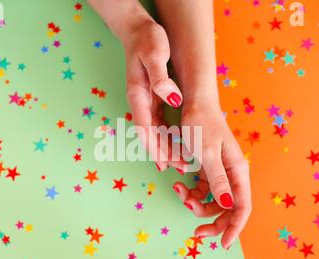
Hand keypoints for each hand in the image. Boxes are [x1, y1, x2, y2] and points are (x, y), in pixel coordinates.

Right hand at [123, 20, 184, 170]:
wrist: (138, 31)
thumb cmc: (148, 41)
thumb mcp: (155, 54)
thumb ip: (160, 78)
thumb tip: (173, 98)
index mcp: (138, 95)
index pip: (145, 128)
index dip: (155, 148)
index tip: (165, 164)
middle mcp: (139, 102)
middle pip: (149, 135)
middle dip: (163, 153)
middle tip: (180, 167)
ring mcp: (144, 102)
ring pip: (153, 132)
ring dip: (165, 148)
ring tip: (181, 162)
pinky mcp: (150, 100)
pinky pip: (157, 124)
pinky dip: (166, 137)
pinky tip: (175, 145)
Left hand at [173, 99, 251, 249]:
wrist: (194, 102)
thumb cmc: (201, 124)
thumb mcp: (207, 154)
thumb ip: (217, 180)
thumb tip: (227, 204)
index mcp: (237, 172)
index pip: (242, 207)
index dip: (234, 228)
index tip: (224, 244)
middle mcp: (232, 174)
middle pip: (228, 208)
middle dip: (211, 220)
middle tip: (194, 231)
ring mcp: (220, 171)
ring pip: (213, 200)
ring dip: (197, 204)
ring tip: (180, 193)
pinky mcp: (208, 168)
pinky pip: (202, 188)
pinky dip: (191, 192)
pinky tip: (179, 184)